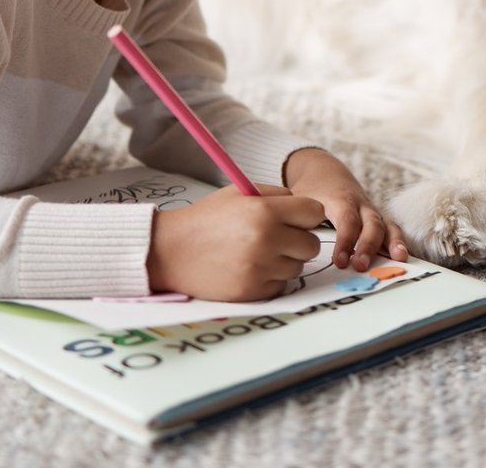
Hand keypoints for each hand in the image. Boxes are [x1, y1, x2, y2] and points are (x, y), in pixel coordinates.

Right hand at [146, 185, 324, 300]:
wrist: (170, 251)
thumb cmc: (207, 219)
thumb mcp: (239, 193)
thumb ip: (276, 195)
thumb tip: (309, 210)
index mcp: (265, 211)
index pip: (315, 213)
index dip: (305, 215)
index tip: (295, 218)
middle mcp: (266, 239)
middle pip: (312, 244)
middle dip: (298, 240)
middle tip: (277, 238)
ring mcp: (260, 268)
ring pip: (298, 267)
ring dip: (284, 261)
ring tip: (257, 253)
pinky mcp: (253, 292)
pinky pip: (281, 285)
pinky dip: (271, 279)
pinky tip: (250, 269)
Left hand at [283, 148, 408, 271]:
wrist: (324, 171)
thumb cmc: (310, 190)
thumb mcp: (299, 199)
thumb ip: (297, 219)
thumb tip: (292, 246)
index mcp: (339, 199)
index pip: (347, 220)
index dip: (346, 241)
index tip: (340, 262)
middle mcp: (360, 204)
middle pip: (371, 222)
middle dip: (368, 245)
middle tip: (360, 266)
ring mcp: (370, 210)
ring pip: (386, 224)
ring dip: (393, 242)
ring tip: (399, 259)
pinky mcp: (375, 218)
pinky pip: (390, 228)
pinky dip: (397, 242)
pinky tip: (401, 257)